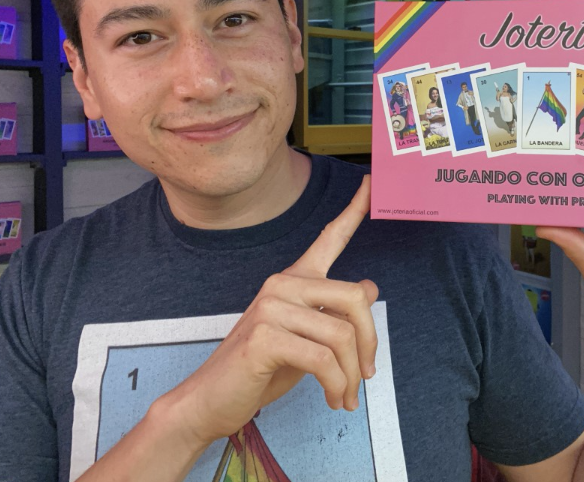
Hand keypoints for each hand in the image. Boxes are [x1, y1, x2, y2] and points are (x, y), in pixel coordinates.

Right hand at [165, 176, 377, 446]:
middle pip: (354, 299)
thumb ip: (333, 313)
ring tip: (345, 397)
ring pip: (341, 336)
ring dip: (350, 375)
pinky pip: (323, 360)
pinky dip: (335, 385)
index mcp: (293, 281)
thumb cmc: (259, 370)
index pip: (329, 239)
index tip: (372, 183)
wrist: (211, 400)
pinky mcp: (265, 336)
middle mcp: (282, 284)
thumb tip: (370, 285)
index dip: (354, 211)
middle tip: (366, 376)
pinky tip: (332, 398)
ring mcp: (271, 307)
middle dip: (369, 343)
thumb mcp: (306, 339)